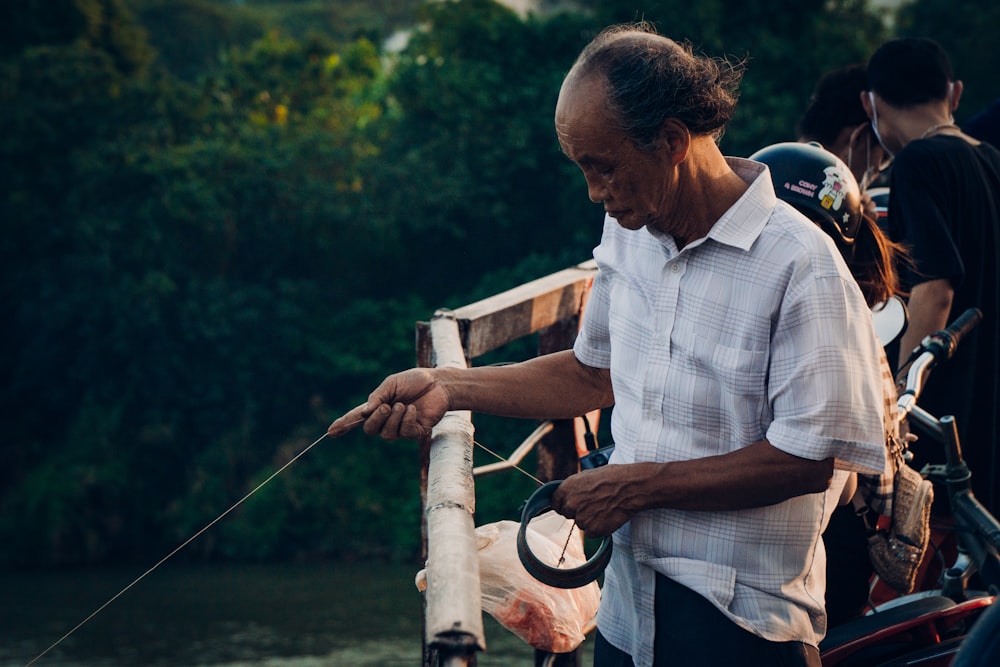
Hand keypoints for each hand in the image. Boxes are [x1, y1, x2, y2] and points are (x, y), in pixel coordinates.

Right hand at [327, 368, 449, 439]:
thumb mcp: (392, 383)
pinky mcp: (415, 433)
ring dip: (393, 418)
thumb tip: (363, 413)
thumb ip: (377, 396)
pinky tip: (413, 410)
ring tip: (403, 405)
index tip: (330, 432)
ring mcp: (401, 428)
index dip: (343, 425)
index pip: (357, 418)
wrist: (439, 384)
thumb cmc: (415, 381)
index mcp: (378, 406)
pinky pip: (404, 433)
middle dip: (376, 419)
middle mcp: (387, 420)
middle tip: (387, 406)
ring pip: (386, 434)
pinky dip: (406, 420)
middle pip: (370, 430)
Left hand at [550, 466, 634, 536]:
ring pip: (581, 524)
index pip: (555, 503)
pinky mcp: (593, 530)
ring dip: (590, 520)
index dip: (564, 504)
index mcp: (566, 488)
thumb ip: (574, 487)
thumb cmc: (612, 477)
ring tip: (605, 508)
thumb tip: (569, 494)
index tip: (571, 504)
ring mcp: (581, 519)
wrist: (630, 487)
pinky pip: (591, 533)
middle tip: (594, 504)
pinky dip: (599, 528)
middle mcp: (570, 504)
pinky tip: (608, 516)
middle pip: (568, 514)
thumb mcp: (587, 475)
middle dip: (578, 511)